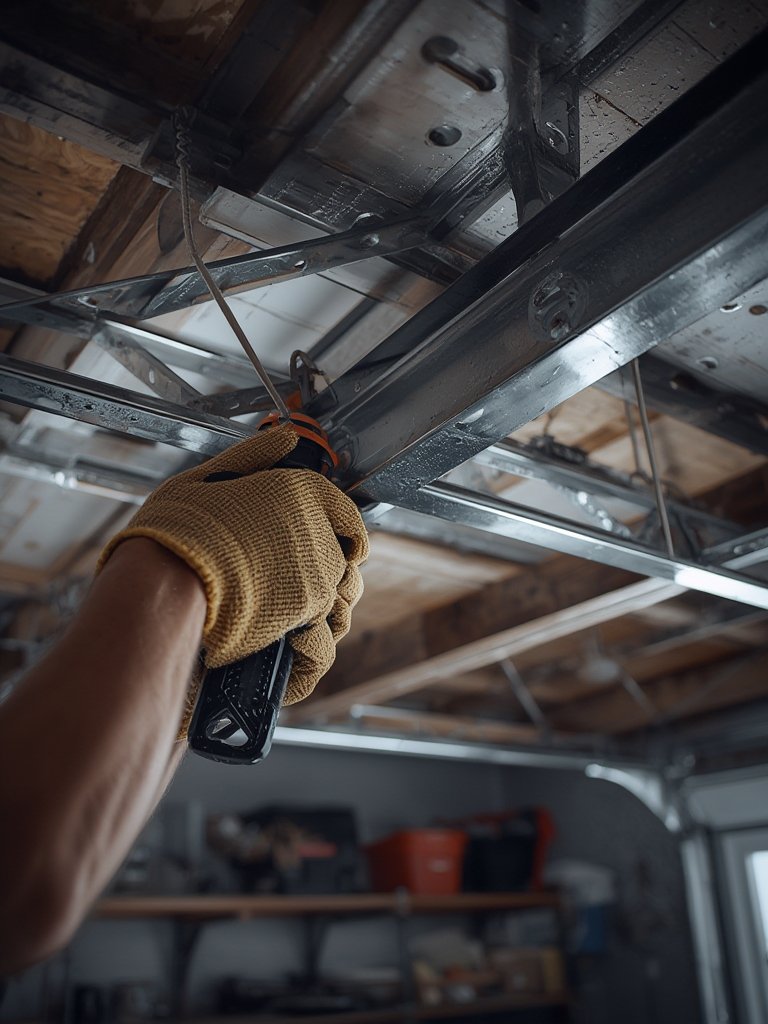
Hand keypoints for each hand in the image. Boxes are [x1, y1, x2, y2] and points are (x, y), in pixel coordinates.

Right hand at [99, 424, 368, 703]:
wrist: (160, 591)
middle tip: (284, 584)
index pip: (347, 516)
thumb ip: (252, 456)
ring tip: (281, 617)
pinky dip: (309, 653)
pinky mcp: (304, 626)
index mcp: (303, 495)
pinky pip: (324, 644)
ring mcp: (318, 585)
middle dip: (323, 575)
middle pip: (342, 563)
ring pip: (336, 605)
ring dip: (318, 615)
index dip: (340, 532)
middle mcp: (320, 539)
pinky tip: (286, 649)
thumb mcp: (205, 478)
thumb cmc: (172, 534)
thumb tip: (285, 436)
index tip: (331, 542)